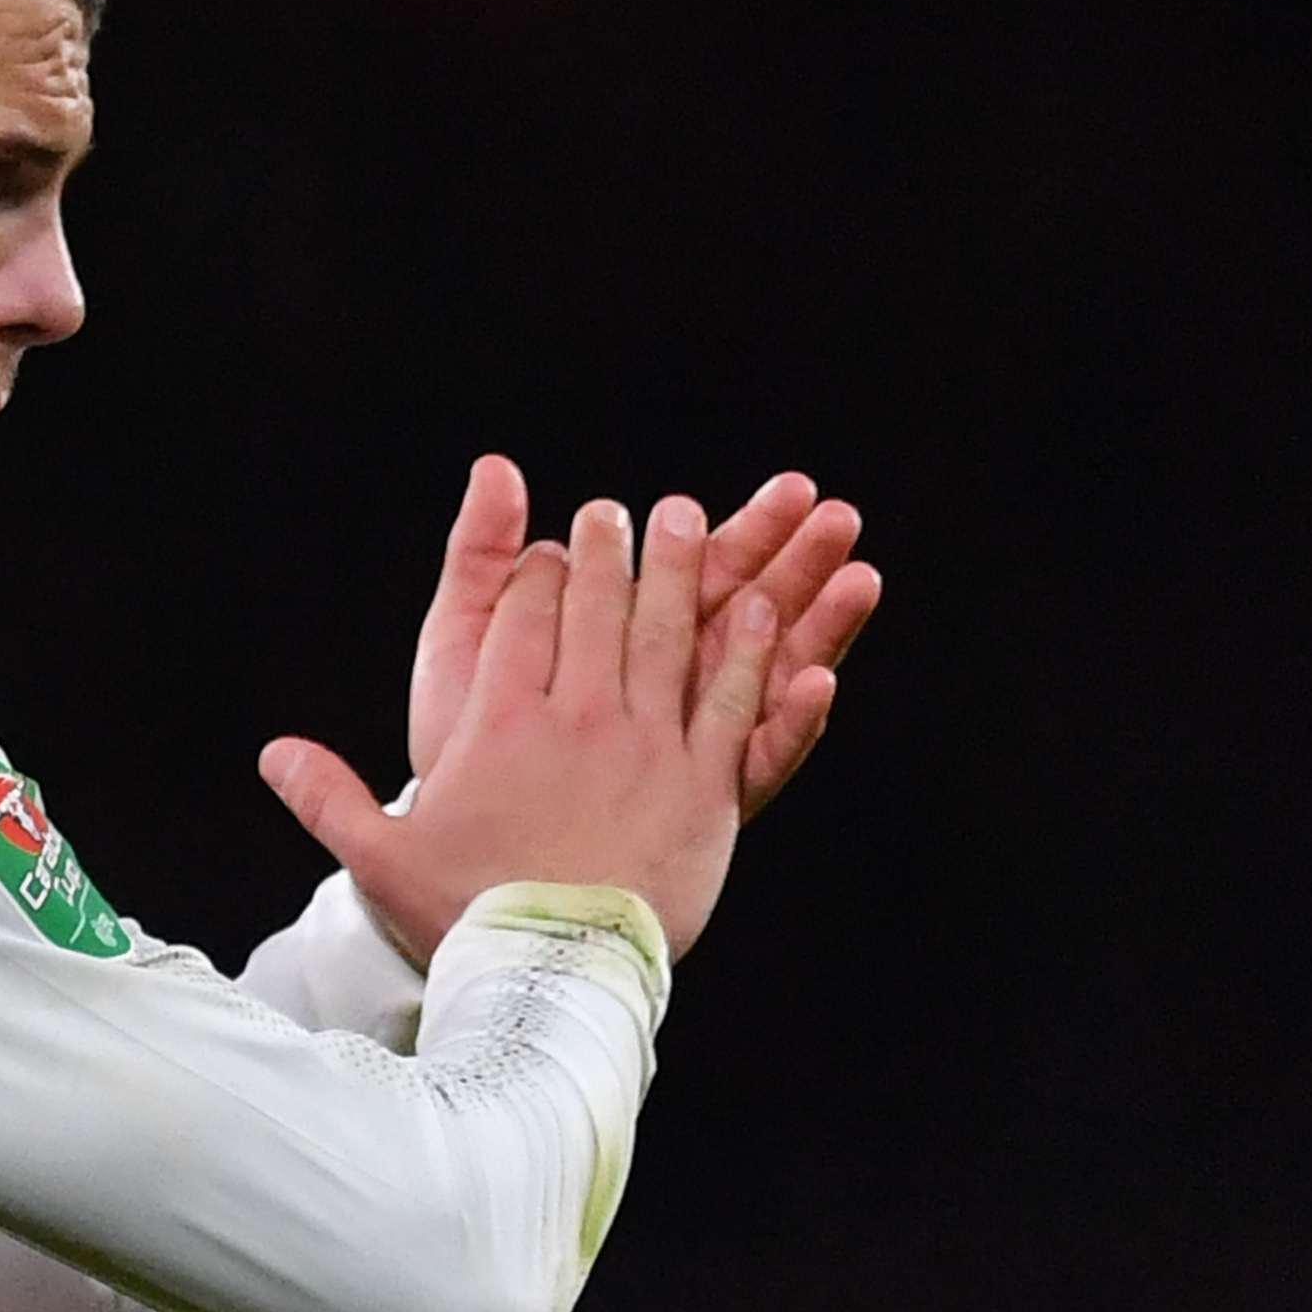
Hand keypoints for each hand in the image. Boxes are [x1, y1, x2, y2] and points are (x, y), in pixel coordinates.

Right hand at [265, 497, 777, 963]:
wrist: (556, 981)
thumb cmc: (467, 921)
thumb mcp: (380, 859)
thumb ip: (329, 798)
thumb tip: (273, 753)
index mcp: (501, 724)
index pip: (520, 617)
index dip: (535, 573)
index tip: (547, 552)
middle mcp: (578, 718)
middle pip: (596, 608)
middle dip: (606, 550)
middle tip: (616, 513)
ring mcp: (646, 746)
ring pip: (665, 635)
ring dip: (676, 570)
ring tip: (683, 520)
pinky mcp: (702, 784)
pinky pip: (729, 700)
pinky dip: (746, 652)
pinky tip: (758, 613)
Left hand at [405, 459, 881, 817]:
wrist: (452, 847)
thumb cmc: (456, 735)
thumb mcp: (464, 634)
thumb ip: (486, 554)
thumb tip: (494, 465)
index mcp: (627, 636)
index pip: (703, 570)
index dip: (751, 527)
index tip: (797, 488)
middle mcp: (667, 687)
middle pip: (750, 612)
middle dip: (798, 564)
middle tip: (841, 516)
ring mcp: (685, 744)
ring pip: (769, 677)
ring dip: (817, 628)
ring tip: (859, 578)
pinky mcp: (691, 803)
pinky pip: (755, 759)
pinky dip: (788, 725)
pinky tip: (816, 686)